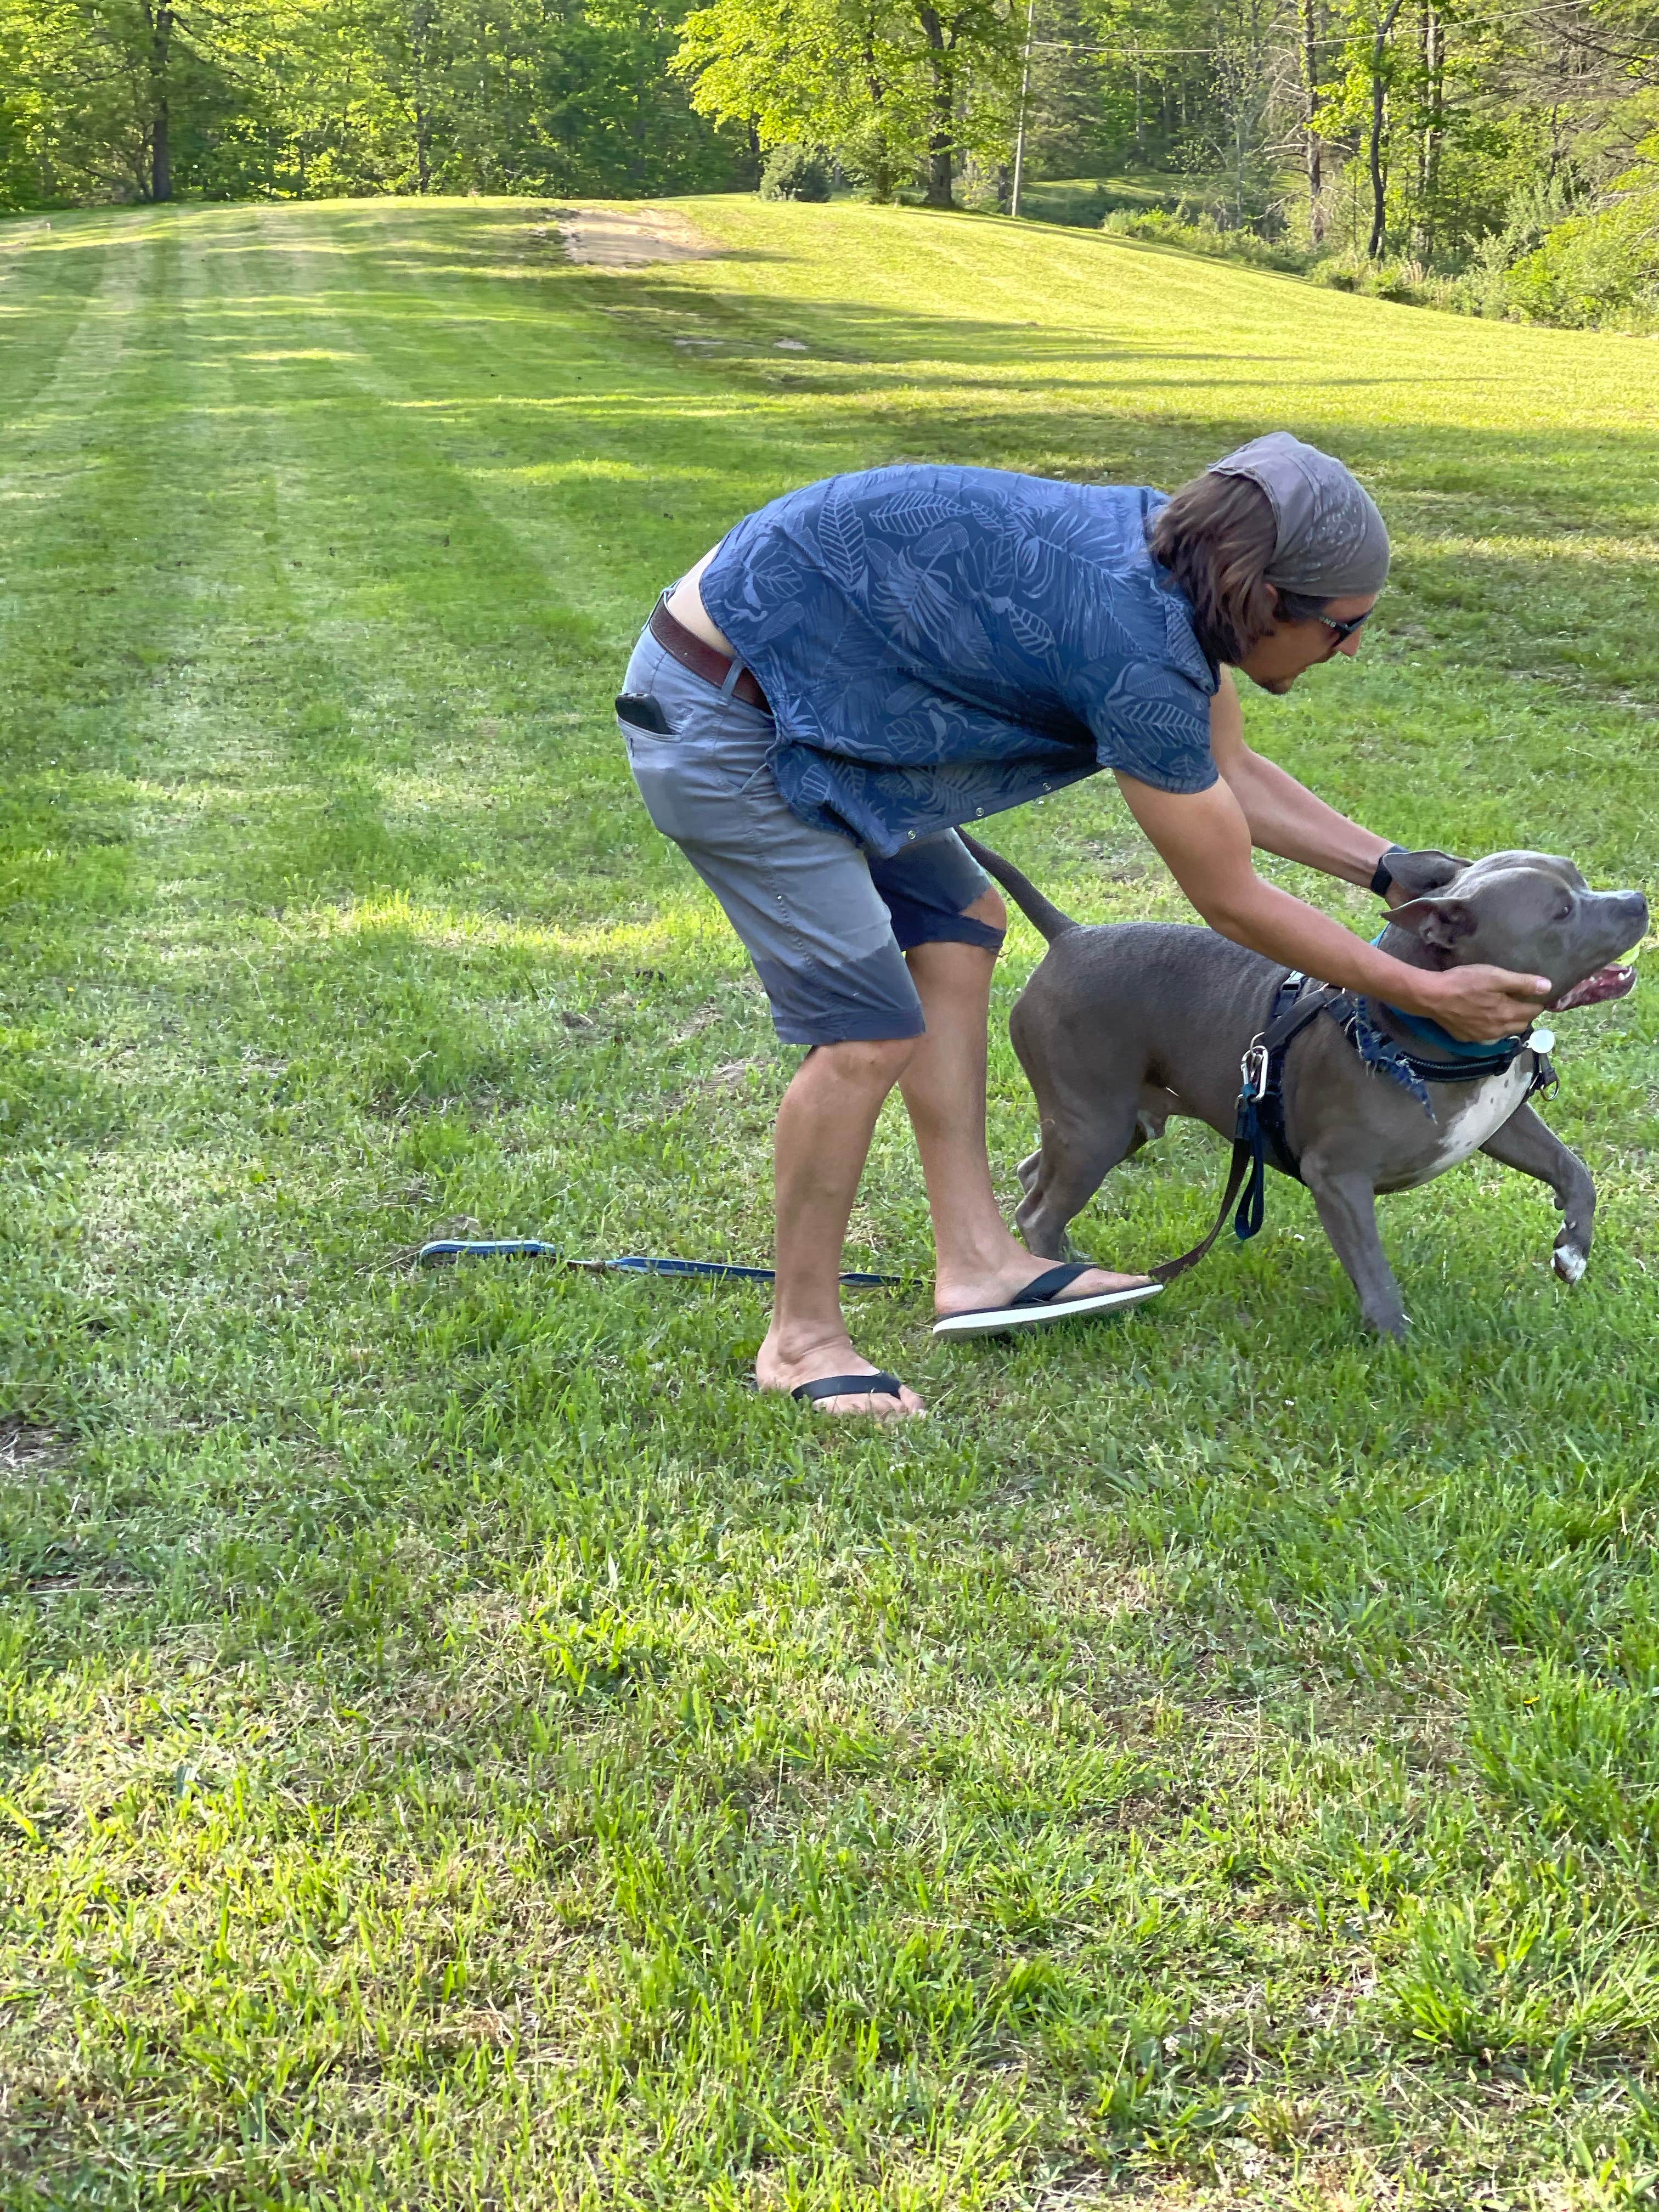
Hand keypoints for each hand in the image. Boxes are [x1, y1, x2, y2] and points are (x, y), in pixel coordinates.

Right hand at [1414, 964, 1551, 1042]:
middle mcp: (1499, 1030)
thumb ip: (1522, 983)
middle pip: (1521, 1024)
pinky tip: (1482, 1016)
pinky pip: (1487, 1035)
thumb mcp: (1495, 976)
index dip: (1537, 1002)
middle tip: (1518, 999)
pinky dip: (1491, 1027)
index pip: (1533, 1011)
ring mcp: (1482, 1037)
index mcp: (1508, 1014)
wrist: (1432, 996)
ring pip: (1505, 1032)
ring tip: (1501, 1008)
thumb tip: (1548, 987)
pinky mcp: (1467, 1038)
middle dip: (1524, 1013)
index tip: (1534, 993)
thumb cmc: (1464, 982)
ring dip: (1508, 1021)